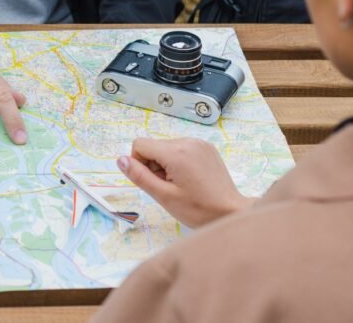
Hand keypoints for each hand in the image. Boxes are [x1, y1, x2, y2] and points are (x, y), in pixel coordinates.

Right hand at [117, 137, 253, 227]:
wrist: (231, 212)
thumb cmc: (198, 209)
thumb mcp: (164, 196)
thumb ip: (140, 176)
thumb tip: (121, 160)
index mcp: (176, 152)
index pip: (140, 145)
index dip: (139, 164)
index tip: (154, 181)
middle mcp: (187, 141)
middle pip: (154, 146)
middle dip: (154, 165)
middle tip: (169, 187)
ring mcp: (199, 143)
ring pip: (167, 148)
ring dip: (166, 164)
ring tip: (181, 184)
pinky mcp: (207, 148)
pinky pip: (182, 149)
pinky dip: (179, 162)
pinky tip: (190, 179)